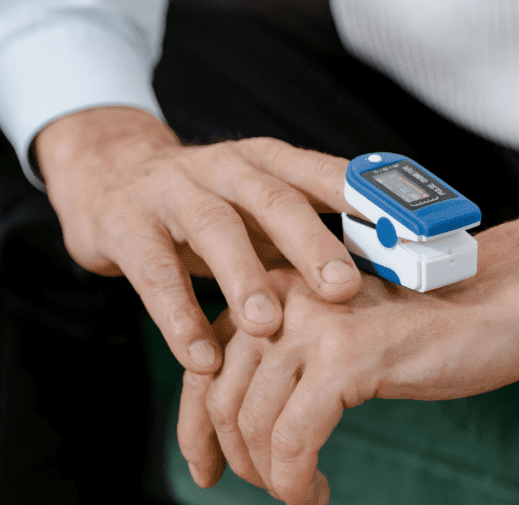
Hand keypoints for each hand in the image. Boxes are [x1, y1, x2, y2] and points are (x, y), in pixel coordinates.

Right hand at [34, 106, 361, 373]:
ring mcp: (172, 192)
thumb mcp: (258, 203)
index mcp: (267, 161)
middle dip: (311, 244)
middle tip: (343, 289)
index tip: (410, 235)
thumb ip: (310, 228)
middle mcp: (224, 169)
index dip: (367, 203)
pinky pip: (155, 273)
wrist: (108, 174)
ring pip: (213, 230)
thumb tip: (392, 268)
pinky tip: (202, 357)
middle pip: (273, 200)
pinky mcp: (127, 226)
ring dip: (242, 278)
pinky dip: (178, 317)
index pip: (325, 173)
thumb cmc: (205, 200)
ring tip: (266, 324)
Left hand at [178, 207, 518, 502]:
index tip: (204, 467)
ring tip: (300, 493)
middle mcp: (282, 295)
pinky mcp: (347, 356)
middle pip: (218, 394)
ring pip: (252, 423)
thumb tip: (240, 419)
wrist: (501, 300)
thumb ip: (290, 359)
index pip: (204, 361)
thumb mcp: (341, 335)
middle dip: (230, 457)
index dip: (193, 425)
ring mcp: (313, 323)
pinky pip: (293, 439)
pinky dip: (295, 480)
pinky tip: (315, 493)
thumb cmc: (427, 327)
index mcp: (274, 288)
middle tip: (261, 488)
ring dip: (269, 476)